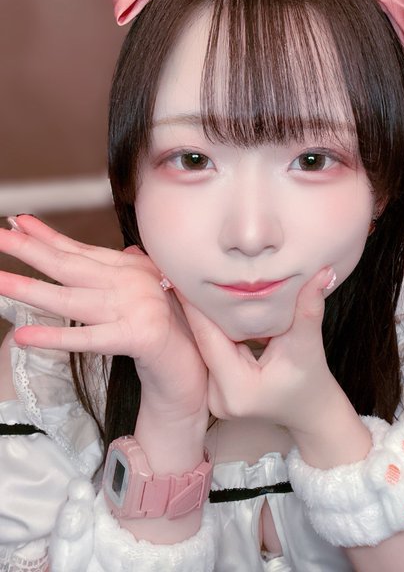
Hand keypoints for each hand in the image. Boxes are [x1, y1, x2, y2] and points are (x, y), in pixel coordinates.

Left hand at [0, 216, 207, 424]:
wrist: (198, 368)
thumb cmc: (173, 331)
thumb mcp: (146, 296)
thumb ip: (130, 272)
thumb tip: (124, 248)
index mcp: (131, 270)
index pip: (81, 250)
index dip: (48, 237)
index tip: (18, 222)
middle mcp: (132, 282)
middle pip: (70, 266)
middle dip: (30, 250)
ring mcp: (137, 306)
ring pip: (72, 299)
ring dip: (31, 290)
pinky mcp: (140, 335)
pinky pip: (90, 338)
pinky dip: (56, 337)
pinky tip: (24, 336)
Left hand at [179, 267, 346, 434]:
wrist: (311, 411)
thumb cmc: (311, 380)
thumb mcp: (308, 344)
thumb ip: (309, 308)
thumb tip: (323, 273)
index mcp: (237, 389)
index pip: (209, 337)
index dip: (197, 305)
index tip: (186, 274)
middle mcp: (218, 397)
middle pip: (203, 341)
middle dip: (197, 306)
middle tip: (184, 268)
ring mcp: (212, 397)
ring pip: (202, 345)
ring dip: (201, 316)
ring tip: (189, 280)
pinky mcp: (213, 390)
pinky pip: (207, 352)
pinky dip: (210, 330)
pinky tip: (203, 304)